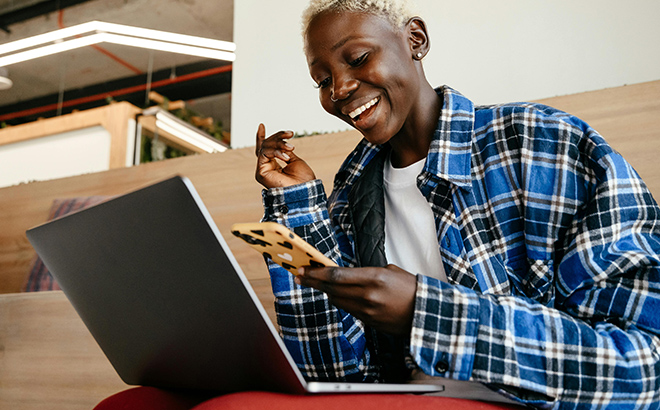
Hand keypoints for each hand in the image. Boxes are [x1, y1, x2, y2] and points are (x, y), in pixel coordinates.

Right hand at [255, 123, 315, 188]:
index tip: (261, 125)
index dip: (262, 137)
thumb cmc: (303, 179)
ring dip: (279, 143)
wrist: (305, 191)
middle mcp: (266, 168)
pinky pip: (264, 154)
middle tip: (290, 134)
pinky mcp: (260, 173)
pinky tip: (286, 156)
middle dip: (278, 137)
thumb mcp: (294, 160)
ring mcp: (262, 171)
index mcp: (274, 167)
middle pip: (266, 146)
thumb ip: (285, 152)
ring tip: (291, 147)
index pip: (265, 150)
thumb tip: (281, 143)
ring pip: (265, 148)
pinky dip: (276, 151)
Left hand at [295, 264, 416, 335]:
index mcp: (374, 277)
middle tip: (299, 276)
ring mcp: (367, 310)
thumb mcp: (390, 270)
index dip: (317, 273)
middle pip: (331, 288)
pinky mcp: (368, 321)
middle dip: (313, 281)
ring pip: (336, 300)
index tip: (304, 269)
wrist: (425, 313)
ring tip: (315, 283)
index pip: (337, 275)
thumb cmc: (411, 289)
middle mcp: (367, 295)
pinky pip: (347, 309)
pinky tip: (335, 294)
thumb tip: (350, 274)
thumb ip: (367, 272)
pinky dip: (339, 301)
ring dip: (325, 291)